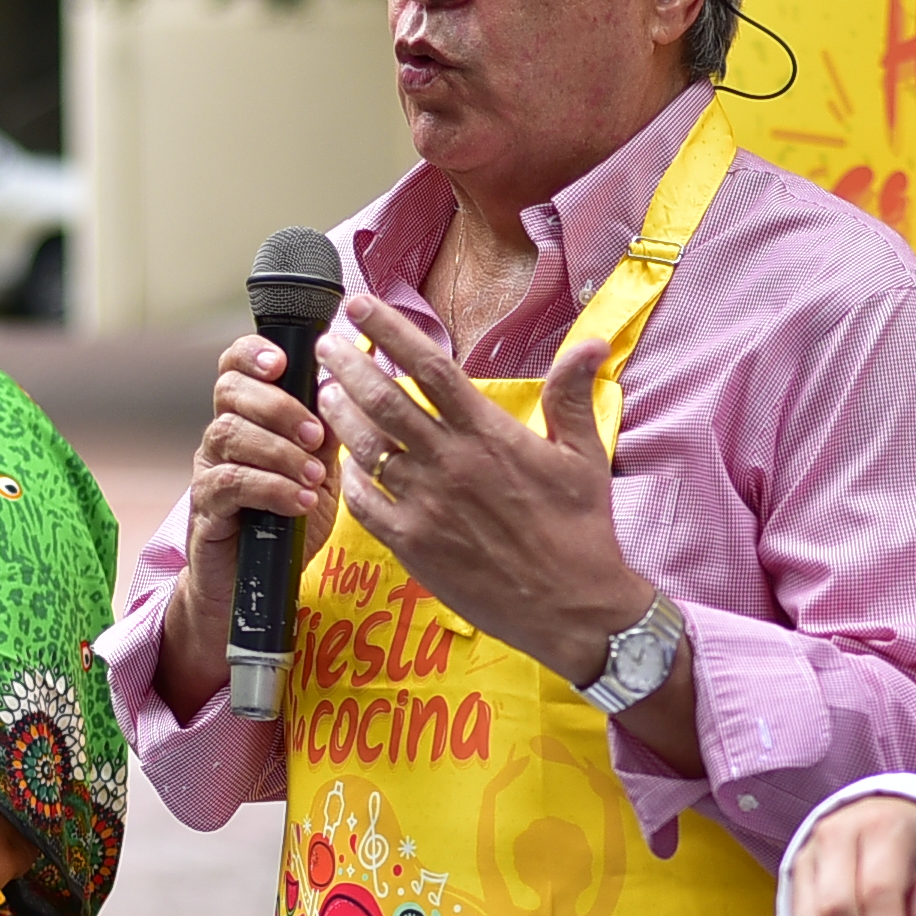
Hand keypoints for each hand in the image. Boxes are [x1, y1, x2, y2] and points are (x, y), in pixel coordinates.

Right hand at [156, 332, 335, 716]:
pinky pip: (228, 484)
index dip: (253, 353)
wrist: (260, 585)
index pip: (237, 365)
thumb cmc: (290, 521)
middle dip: (278, 406)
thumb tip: (360, 387)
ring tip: (313, 474)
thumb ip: (328, 432)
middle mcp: (222, 436)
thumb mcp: (320, 470)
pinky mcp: (206, 509)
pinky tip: (298, 501)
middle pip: (231, 392)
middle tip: (316, 435)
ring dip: (278, 448)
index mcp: (249, 417)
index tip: (283, 361)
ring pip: (228, 433)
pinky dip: (269, 487)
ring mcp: (209, 470)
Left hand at [317, 294, 648, 684]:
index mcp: (490, 435)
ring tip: (325, 392)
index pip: (429, 367)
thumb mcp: (584, 456)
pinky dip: (349, 476)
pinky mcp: (413, 546)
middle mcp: (452, 464)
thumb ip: (572, 396)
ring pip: (366, 446)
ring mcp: (427, 506)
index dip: (389, 330)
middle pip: (383, 400)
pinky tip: (346, 461)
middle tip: (326, 344)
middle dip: (346, 365)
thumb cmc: (581, 531)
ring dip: (339, 414)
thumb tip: (590, 343)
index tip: (359, 305)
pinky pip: (365, 502)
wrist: (574, 609)